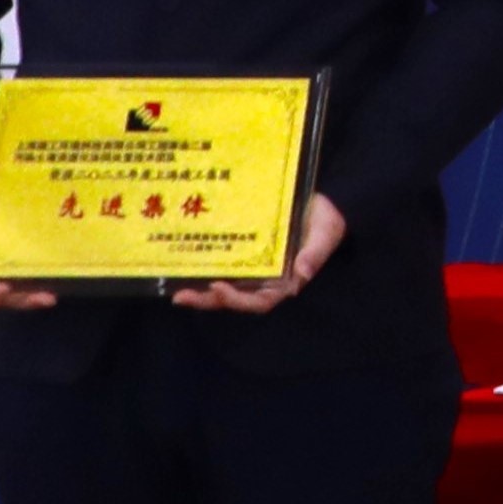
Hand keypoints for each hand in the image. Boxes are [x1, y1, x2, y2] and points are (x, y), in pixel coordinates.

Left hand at [170, 193, 348, 314]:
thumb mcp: (326, 234)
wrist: (321, 202)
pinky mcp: (243, 254)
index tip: (218, 287)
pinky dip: (203, 270)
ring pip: (224, 287)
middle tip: (182, 297)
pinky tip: (183, 267)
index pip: (260, 301)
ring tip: (177, 292)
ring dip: (200, 292)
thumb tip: (302, 273)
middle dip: (208, 301)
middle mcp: (266, 280)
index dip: (237, 300)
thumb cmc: (326, 221)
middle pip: (235, 298)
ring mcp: (253, 269)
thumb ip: (315, 253)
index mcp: (285, 281)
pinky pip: (222, 267)